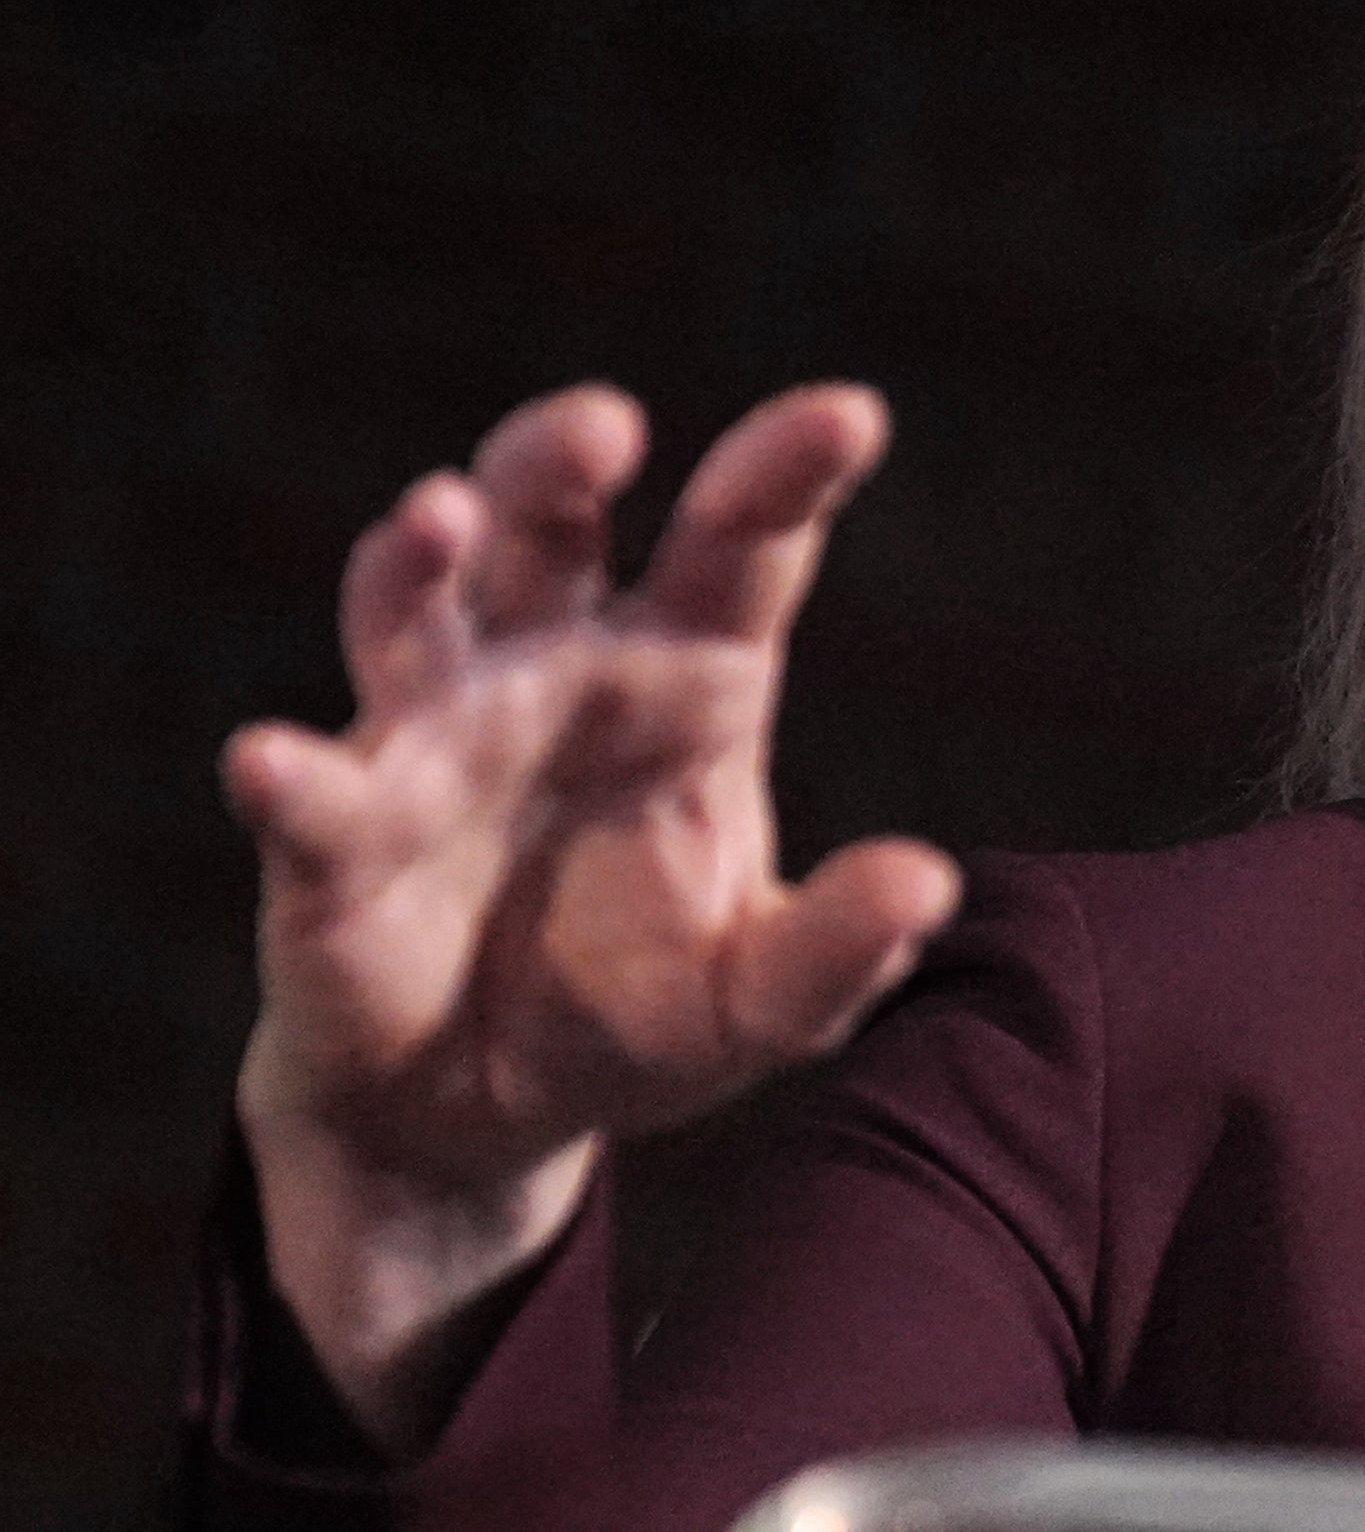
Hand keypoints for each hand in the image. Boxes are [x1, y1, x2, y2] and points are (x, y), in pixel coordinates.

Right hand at [224, 384, 959, 1428]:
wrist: (486, 1116)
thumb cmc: (636, 1016)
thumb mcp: (762, 1001)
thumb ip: (837, 948)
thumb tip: (928, 888)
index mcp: (690, 676)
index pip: (742, 548)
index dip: (786, 472)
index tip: (847, 415)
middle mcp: (556, 670)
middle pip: (554, 524)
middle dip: (562, 460)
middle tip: (607, 428)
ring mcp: (434, 738)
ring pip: (417, 610)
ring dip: (417, 560)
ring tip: (437, 516)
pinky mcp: (337, 838)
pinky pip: (310, 795)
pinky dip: (288, 778)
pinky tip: (269, 761)